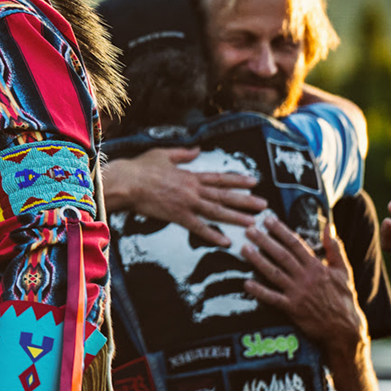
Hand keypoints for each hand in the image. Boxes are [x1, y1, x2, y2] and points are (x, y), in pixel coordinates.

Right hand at [105, 149, 266, 246]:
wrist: (127, 182)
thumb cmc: (141, 168)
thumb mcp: (163, 154)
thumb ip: (183, 154)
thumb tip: (197, 149)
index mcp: (190, 175)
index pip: (219, 178)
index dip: (238, 180)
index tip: (254, 181)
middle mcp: (193, 190)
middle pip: (224, 196)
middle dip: (245, 200)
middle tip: (263, 205)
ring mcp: (187, 203)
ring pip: (217, 211)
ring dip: (236, 217)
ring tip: (253, 223)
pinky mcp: (177, 216)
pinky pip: (198, 227)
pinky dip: (213, 235)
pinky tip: (225, 241)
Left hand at [243, 216, 363, 356]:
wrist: (345, 327)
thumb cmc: (343, 297)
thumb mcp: (343, 271)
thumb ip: (334, 249)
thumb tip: (329, 228)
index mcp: (317, 267)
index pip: (296, 244)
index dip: (281, 230)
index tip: (267, 219)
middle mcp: (306, 277)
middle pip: (282, 255)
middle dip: (264, 241)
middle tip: (249, 229)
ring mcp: (298, 293)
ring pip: (275, 273)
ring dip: (258, 261)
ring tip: (244, 249)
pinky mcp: (293, 308)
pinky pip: (273, 298)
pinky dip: (260, 291)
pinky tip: (246, 283)